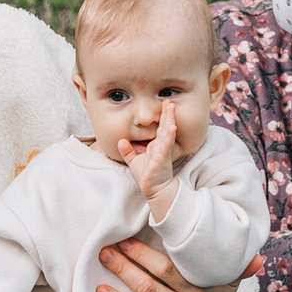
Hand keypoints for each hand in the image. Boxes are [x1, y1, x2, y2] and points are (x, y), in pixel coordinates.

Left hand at [127, 99, 180, 215]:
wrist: (154, 191)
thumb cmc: (147, 177)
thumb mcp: (134, 162)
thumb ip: (128, 151)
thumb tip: (120, 141)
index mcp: (156, 145)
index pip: (159, 128)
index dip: (161, 116)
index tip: (162, 104)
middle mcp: (161, 146)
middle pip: (164, 126)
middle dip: (167, 113)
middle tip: (169, 100)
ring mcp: (163, 151)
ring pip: (166, 132)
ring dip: (169, 119)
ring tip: (171, 107)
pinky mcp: (162, 158)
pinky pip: (165, 146)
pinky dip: (168, 136)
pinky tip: (171, 127)